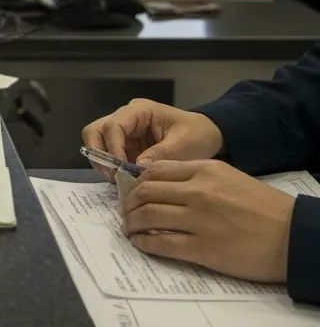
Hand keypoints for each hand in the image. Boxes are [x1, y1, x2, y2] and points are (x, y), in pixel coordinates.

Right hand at [82, 98, 223, 177]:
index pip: (113, 125)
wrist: (209, 136)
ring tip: (117, 180)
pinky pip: (110, 156)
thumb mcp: (184, 145)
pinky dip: (113, 169)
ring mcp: (125, 133)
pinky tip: (126, 182)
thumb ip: (161, 154)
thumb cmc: (198, 134)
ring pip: (98, 142)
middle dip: (98, 153)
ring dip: (103, 162)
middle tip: (111, 175)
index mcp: (139, 111)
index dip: (113, 148)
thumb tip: (137, 168)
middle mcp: (126, 118)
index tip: (122, 169)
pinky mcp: (127, 147)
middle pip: (96, 130)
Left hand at [122, 160, 293, 282]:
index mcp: (203, 170)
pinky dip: (145, 243)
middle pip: (147, 191)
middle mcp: (196, 191)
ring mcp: (198, 220)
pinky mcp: (203, 248)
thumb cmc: (263, 206)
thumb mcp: (228, 176)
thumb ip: (196, 176)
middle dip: (130, 202)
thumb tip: (164, 184)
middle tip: (126, 210)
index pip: (155, 170)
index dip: (137, 181)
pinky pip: (162, 243)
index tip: (132, 190)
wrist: (292, 235)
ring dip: (132, 222)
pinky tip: (141, 243)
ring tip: (129, 228)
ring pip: (149, 216)